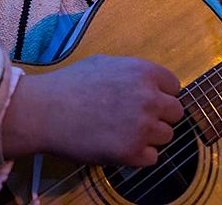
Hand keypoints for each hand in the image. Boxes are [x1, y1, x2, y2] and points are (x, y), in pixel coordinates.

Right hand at [1, 55, 183, 166]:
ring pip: (166, 136)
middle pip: (175, 113)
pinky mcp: (132, 152)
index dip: (160, 94)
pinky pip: (152, 158)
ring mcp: (142, 127)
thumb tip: (149, 83)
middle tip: (136, 119)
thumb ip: (132, 72)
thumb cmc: (70, 85)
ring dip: (149, 137)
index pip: (174, 87)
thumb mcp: (105, 63)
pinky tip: (117, 146)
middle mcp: (149, 98)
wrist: (45, 111)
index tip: (146, 101)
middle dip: (159, 116)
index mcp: (144, 72)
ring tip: (122, 132)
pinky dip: (138, 156)